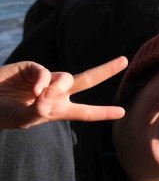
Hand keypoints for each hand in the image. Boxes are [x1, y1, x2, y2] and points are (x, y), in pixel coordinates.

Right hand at [0, 56, 127, 129]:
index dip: (103, 113)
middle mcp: (55, 93)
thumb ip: (40, 110)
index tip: (122, 112)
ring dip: (57, 89)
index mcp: (58, 109)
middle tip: (124, 60)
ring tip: (39, 97)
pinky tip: (33, 90)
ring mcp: (45, 80)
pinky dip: (43, 82)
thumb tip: (50, 95)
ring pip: (66, 78)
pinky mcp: (32, 69)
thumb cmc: (3, 113)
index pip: (86, 112)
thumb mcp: (24, 119)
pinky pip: (46, 73)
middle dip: (106, 70)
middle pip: (87, 80)